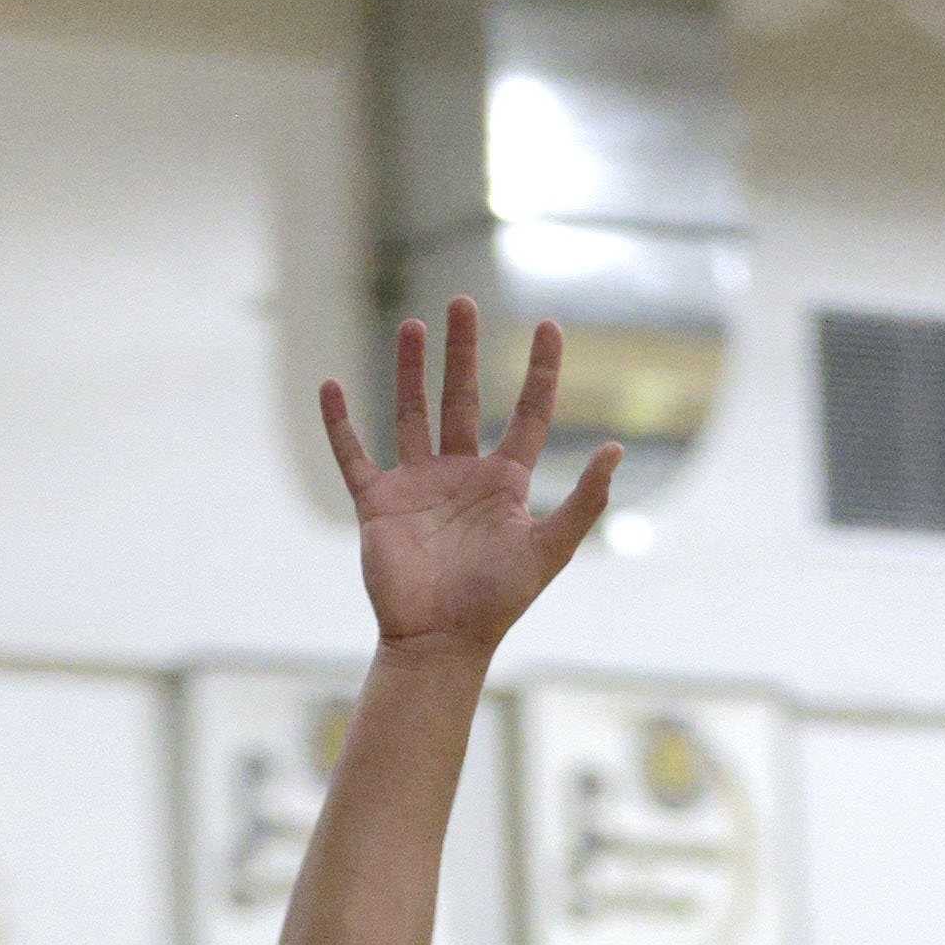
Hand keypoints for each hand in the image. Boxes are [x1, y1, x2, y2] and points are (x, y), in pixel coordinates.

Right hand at [317, 303, 617, 662]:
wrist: (438, 643)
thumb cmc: (495, 604)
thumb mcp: (549, 550)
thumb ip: (583, 502)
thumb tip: (615, 449)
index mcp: (503, 483)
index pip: (526, 413)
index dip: (539, 371)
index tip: (548, 325)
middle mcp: (460, 476)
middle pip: (462, 397)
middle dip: (462, 350)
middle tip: (463, 301)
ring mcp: (416, 487)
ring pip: (411, 413)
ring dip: (409, 369)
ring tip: (412, 324)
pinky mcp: (378, 505)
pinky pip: (354, 455)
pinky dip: (338, 423)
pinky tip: (329, 386)